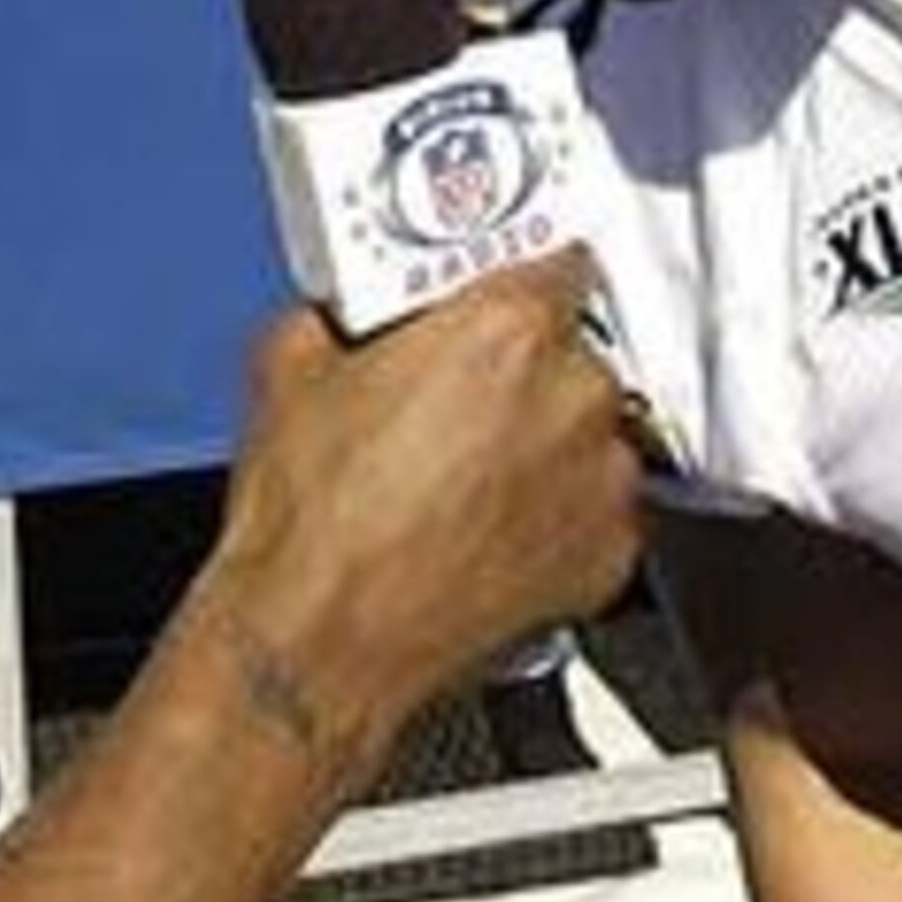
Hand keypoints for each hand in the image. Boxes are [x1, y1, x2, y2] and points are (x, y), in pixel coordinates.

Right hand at [199, 259, 643, 780]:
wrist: (321, 643)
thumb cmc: (313, 522)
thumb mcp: (292, 362)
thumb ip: (348, 312)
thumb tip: (354, 312)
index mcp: (510, 328)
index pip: (559, 258)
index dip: (522, 278)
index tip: (500, 297)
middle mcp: (575, 396)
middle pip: (575, 349)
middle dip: (524, 369)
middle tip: (462, 397)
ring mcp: (602, 481)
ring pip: (592, 432)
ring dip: (549, 443)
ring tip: (472, 475)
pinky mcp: (610, 556)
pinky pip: (600, 509)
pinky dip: (559, 515)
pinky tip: (491, 529)